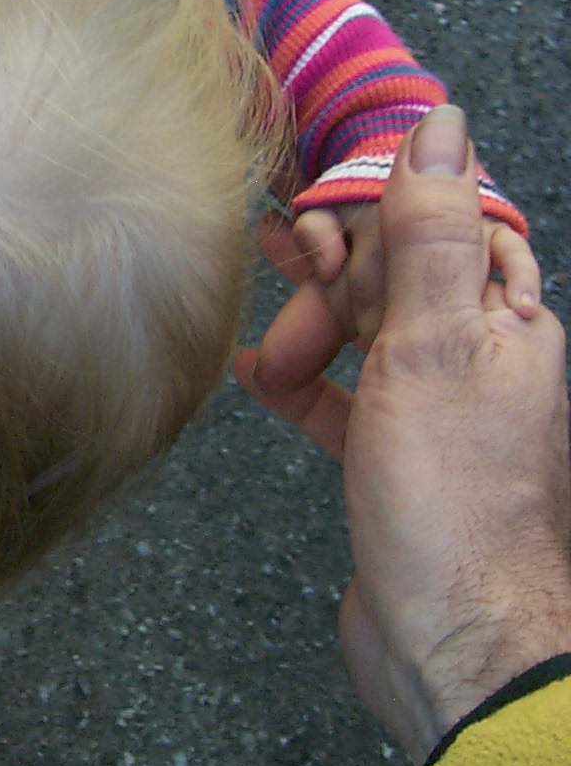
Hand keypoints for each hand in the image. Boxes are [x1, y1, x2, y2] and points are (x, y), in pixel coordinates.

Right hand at [238, 107, 570, 761]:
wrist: (451, 637)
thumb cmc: (450, 499)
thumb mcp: (434, 346)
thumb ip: (431, 238)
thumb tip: (442, 128)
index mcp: (507, 324)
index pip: (451, 225)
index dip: (386, 199)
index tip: (318, 183)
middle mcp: (480, 361)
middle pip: (403, 277)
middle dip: (338, 251)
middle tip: (275, 233)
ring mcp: (435, 412)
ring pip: (368, 333)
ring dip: (313, 308)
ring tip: (260, 277)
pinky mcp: (393, 459)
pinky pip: (342, 400)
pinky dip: (301, 381)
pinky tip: (257, 371)